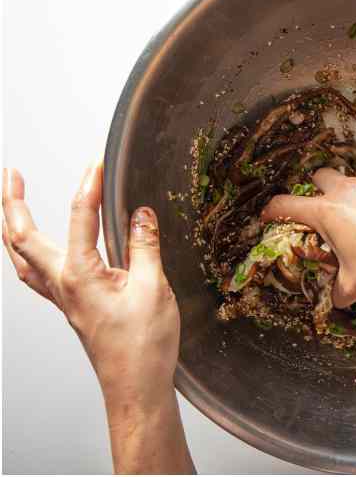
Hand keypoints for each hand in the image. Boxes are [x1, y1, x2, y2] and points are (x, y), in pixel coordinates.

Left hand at [2, 164, 179, 405]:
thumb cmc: (143, 345)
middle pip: (23, 237)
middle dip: (13, 202)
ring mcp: (61, 297)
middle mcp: (61, 285)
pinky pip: (34, 273)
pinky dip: (26, 251)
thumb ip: (144, 246)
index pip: (80, 217)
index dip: (89, 185)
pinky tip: (33, 246)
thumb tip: (141, 213)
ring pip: (21, 256)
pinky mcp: (69, 305)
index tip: (99, 161)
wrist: (135, 384)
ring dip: (12, 225)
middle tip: (12, 173)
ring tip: (12, 202)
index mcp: (80, 276)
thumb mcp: (153, 288)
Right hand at [262, 168, 355, 305]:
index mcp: (328, 212)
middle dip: (316, 191)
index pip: (286, 204)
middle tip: (321, 214)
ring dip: (350, 196)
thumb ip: (338, 290)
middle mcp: (348, 190)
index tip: (269, 217)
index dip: (272, 211)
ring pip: (353, 180)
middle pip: (321, 177)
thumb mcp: (355, 286)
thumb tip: (336, 297)